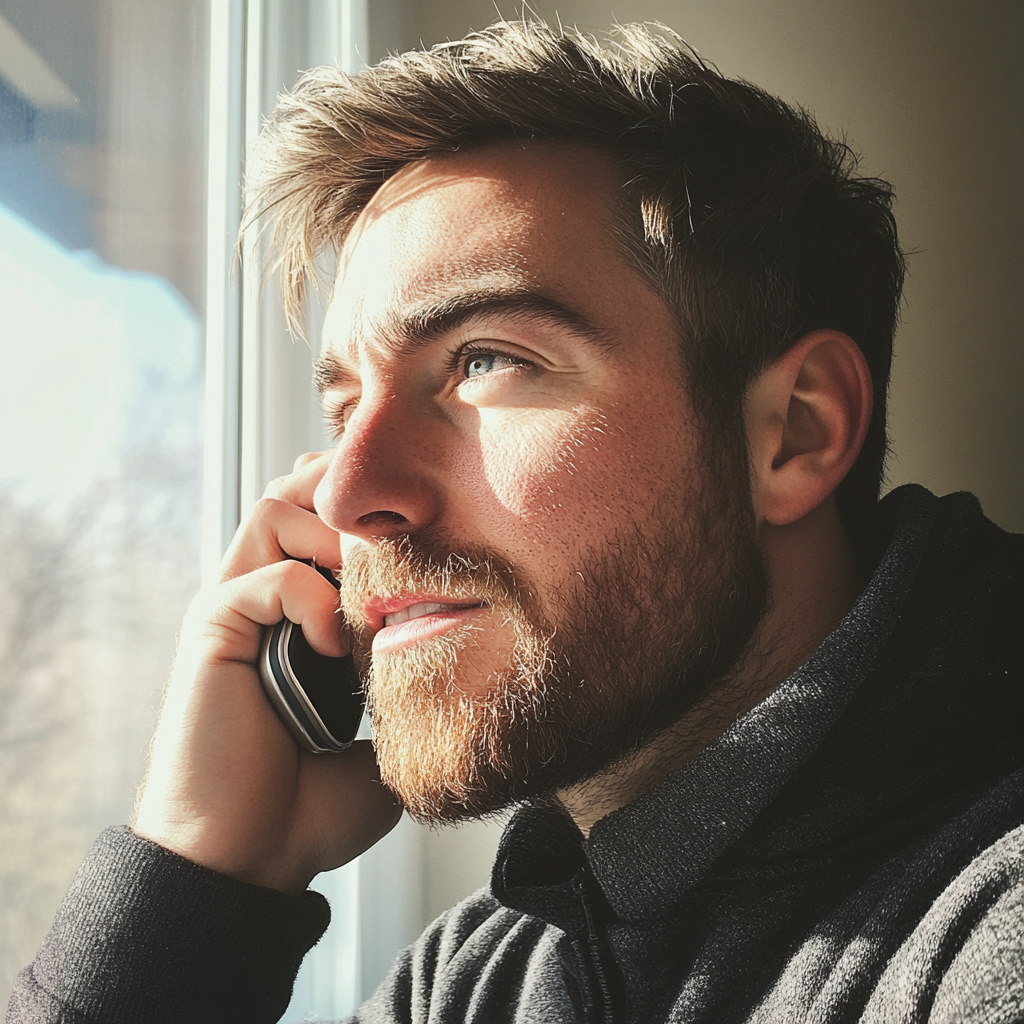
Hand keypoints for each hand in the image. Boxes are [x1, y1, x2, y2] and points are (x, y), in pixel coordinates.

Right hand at [133, 452, 401, 893]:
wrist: (251, 859)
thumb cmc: (307, 808)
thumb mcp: (381, 738)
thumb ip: (405, 690)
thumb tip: (456, 660)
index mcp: (297, 616)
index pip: (320, 519)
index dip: (364, 510)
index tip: (418, 531)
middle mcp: (262, 600)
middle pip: (293, 493)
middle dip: (344, 497)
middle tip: (392, 537)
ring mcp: (235, 611)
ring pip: (272, 511)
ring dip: (329, 536)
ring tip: (363, 590)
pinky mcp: (213, 630)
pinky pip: (265, 577)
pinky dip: (308, 597)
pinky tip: (331, 647)